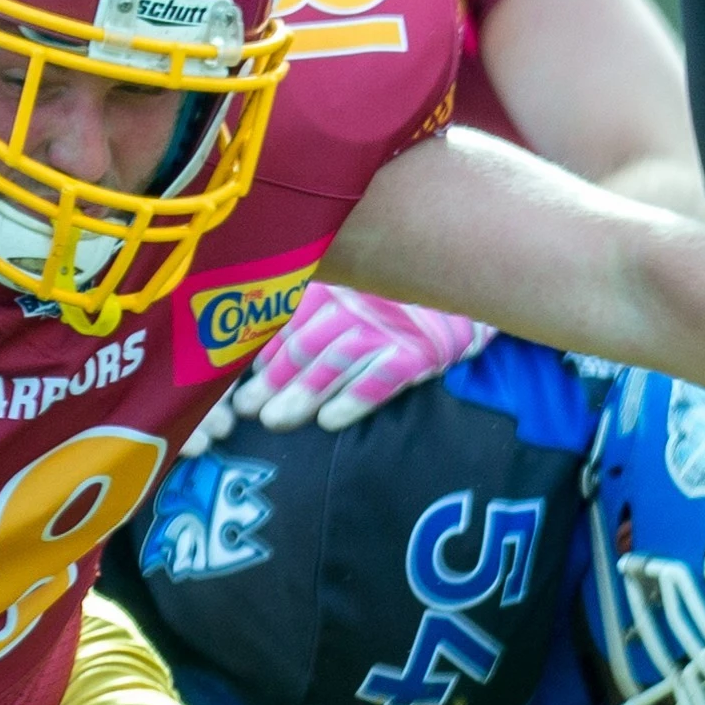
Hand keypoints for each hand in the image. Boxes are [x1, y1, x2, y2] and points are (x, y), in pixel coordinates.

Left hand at [193, 284, 488, 449]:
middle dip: (271, 380)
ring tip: (274, 421)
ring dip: (303, 392)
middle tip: (245, 410)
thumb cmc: (396, 300)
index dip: (255, 357)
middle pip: (304, 346)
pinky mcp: (419, 351)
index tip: (230, 387)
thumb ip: (309, 319)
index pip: (284, 324)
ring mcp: (389, 328)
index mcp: (333, 288)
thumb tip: (255, 359)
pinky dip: (355, 398)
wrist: (473, 283)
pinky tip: (331, 421)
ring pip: (336, 362)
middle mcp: (356, 305)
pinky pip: (382, 376)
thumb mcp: (352, 294)